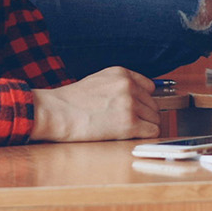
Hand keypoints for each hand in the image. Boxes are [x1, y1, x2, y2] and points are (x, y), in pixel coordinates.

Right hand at [31, 66, 159, 142]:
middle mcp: (129, 86)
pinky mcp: (129, 123)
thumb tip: (138, 96)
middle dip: (144, 115)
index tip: (137, 109)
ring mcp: (130, 104)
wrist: (55, 113)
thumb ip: (119, 84)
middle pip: (153, 104)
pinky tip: (133, 137)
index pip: (149, 88)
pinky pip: (153, 130)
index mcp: (122, 74)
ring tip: (127, 130)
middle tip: (128, 123)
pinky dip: (146, 135)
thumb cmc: (70, 101)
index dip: (143, 101)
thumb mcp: (98, 80)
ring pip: (155, 118)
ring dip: (145, 126)